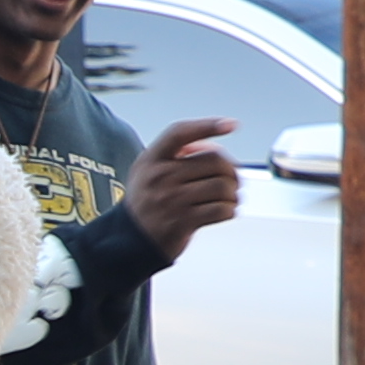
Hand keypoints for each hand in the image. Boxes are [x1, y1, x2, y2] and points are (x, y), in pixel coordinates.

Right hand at [120, 116, 241, 249]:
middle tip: (233, 179)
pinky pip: (221, 210)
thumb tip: (214, 145)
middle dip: (231, 171)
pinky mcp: (183, 222)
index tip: (231, 124)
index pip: (180, 133)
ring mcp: (172, 200)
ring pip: (222, 186)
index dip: (207, 126)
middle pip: (214, 161)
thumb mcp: (147, 170)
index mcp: (152, 159)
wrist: (131, 240)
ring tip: (230, 197)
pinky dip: (230, 210)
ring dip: (233, 193)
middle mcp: (161, 177)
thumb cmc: (146, 202)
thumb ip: (175, 154)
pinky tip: (225, 211)